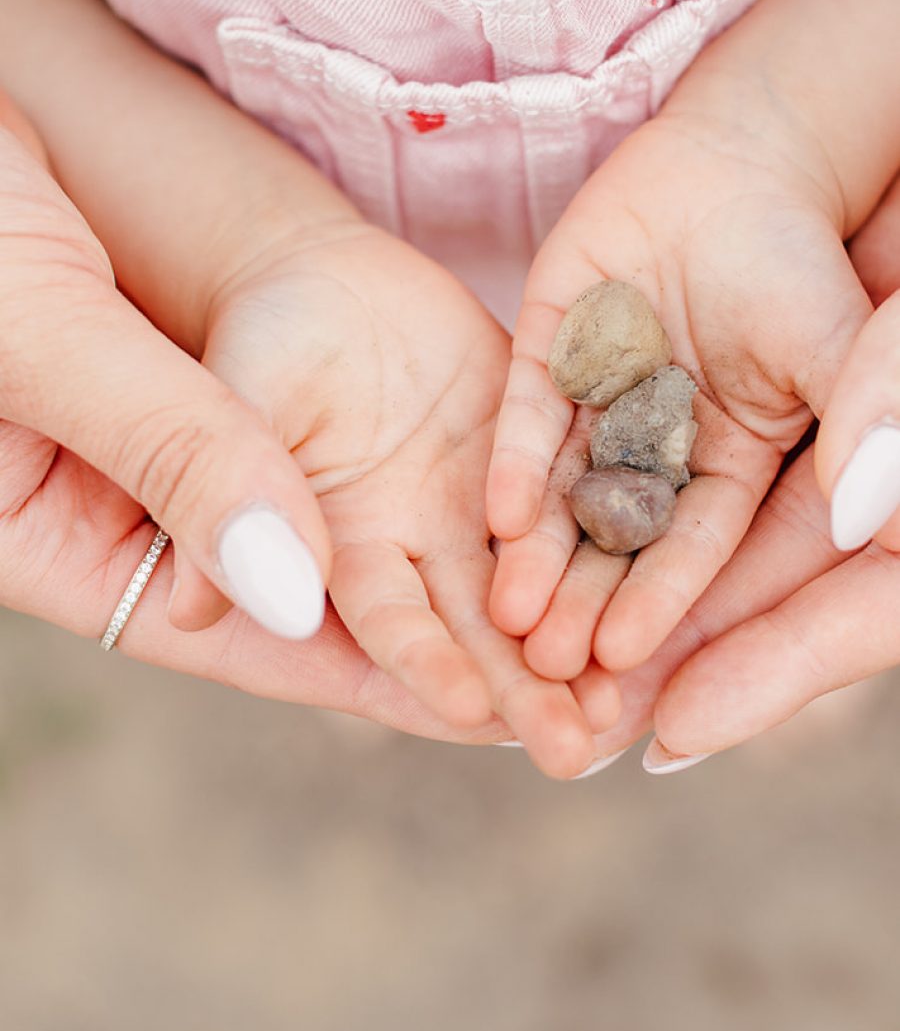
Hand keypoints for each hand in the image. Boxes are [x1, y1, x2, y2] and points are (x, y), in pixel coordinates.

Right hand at [0, 96, 613, 775]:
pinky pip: (400, 425)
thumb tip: (289, 591)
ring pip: (389, 519)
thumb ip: (167, 451)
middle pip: (346, 601)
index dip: (379, 681)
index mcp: (92, 540)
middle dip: (471, 661)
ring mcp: (262, 437)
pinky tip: (578, 494)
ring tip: (618, 632)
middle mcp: (196, 506)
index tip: (494, 722)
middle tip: (590, 722)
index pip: (258, 636)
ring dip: (503, 579)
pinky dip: (488, 464)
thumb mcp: (45, 334)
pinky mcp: (311, 373)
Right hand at [188, 217, 617, 777]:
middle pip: (473, 627)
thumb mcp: (227, 404)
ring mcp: (474, 506)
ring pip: (537, 582)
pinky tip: (667, 581)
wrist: (321, 281)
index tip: (470, 708)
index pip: (381, 619)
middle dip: (522, 687)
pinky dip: (615, 543)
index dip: (420, 661)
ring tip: (639, 698)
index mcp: (336, 551)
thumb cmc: (255, 340)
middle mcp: (415, 548)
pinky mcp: (525, 455)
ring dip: (584, 636)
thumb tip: (191, 604)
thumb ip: (212, 489)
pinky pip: (576, 501)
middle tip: (582, 748)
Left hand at [486, 105, 871, 681]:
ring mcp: (602, 393)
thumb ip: (872, 428)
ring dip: (541, 552)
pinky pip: (532, 408)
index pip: (704, 555)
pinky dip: (519, 459)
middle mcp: (660, 442)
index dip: (672, 611)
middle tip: (546, 670)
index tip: (637, 677)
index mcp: (736, 463)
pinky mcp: (555, 341)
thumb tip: (865, 518)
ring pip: (567, 485)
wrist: (745, 153)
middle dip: (588, 601)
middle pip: (622, 536)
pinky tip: (502, 517)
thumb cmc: (811, 264)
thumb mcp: (858, 354)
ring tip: (506, 614)